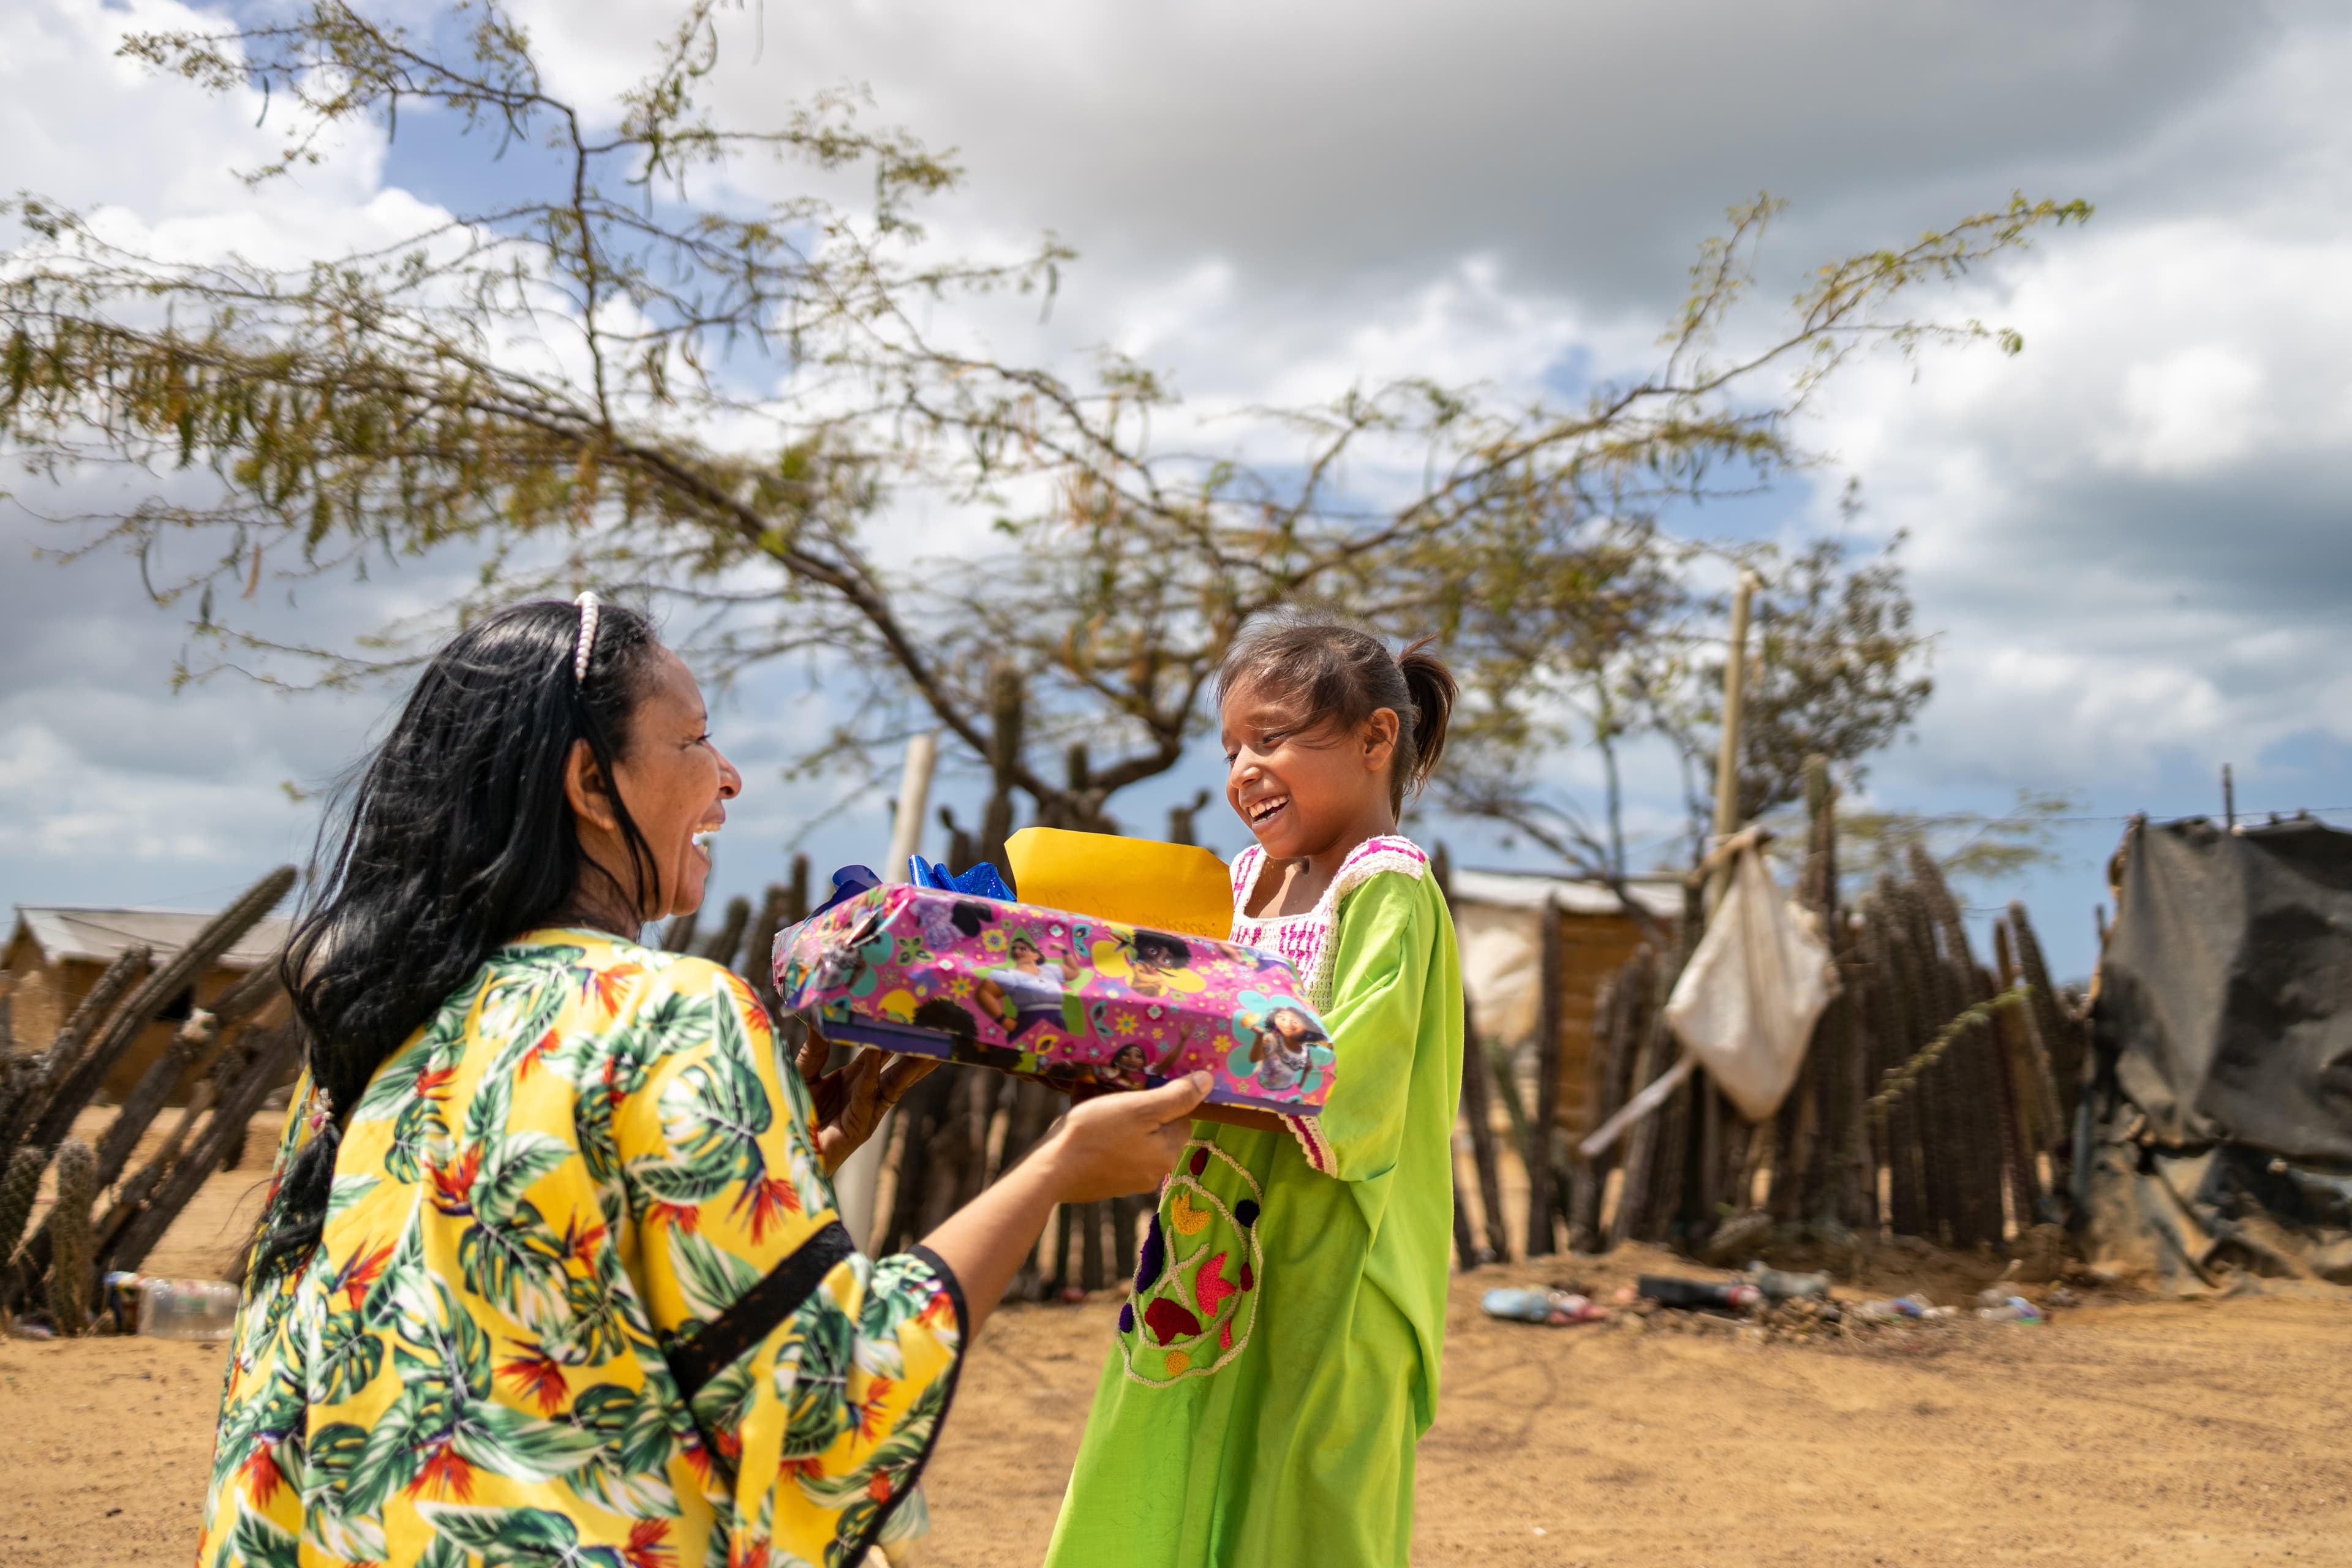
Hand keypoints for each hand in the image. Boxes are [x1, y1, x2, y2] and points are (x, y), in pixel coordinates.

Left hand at [794, 1025, 938, 1173]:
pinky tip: (876, 1050)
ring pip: (897, 1082)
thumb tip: (817, 1013)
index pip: (880, 1052)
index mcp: (854, 1078)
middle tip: (938, 1026)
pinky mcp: (860, 1125)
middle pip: (899, 1066)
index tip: (908, 1012)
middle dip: (918, 1049)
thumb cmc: (791, 1114)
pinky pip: (868, 1092)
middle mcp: (865, 1092)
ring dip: (915, 1063)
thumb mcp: (804, 1073)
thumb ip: (815, 1047)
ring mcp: (866, 1109)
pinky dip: (873, 1070)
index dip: (893, 1033)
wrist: (782, 1148)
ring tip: (934, 1043)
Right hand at [1036, 1072, 1210, 1202]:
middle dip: (1141, 1114)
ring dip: (1123, 1127)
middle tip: (1115, 1100)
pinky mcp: (1108, 1185)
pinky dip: (1107, 1143)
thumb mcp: (1139, 1107)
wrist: (1051, 1170)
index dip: (1162, 1100)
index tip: (1138, 1092)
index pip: (1181, 1118)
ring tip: (1098, 1115)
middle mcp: (1155, 1174)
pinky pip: (1117, 1155)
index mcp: (1168, 1154)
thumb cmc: (1096, 1132)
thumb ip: (1177, 1096)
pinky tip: (1089, 1134)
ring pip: (1136, 1142)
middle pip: (1158, 1131)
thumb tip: (1209, 1081)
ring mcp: (1130, 1183)